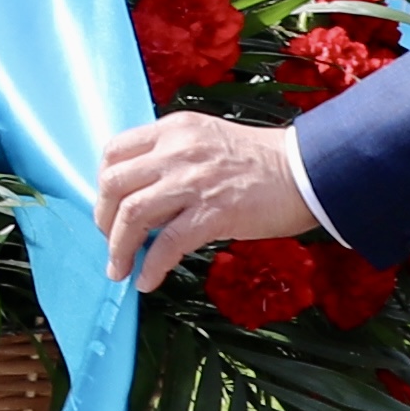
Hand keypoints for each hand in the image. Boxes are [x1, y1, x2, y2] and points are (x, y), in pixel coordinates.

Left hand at [92, 109, 314, 291]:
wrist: (308, 170)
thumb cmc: (259, 161)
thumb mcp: (205, 141)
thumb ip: (171, 158)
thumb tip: (139, 197)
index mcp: (173, 130)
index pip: (114, 151)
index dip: (101, 184)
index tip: (107, 207)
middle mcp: (177, 150)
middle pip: (114, 184)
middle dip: (103, 219)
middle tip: (110, 241)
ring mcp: (194, 180)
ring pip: (133, 214)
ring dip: (119, 248)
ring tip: (120, 269)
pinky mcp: (214, 212)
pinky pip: (168, 244)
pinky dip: (151, 267)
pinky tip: (147, 281)